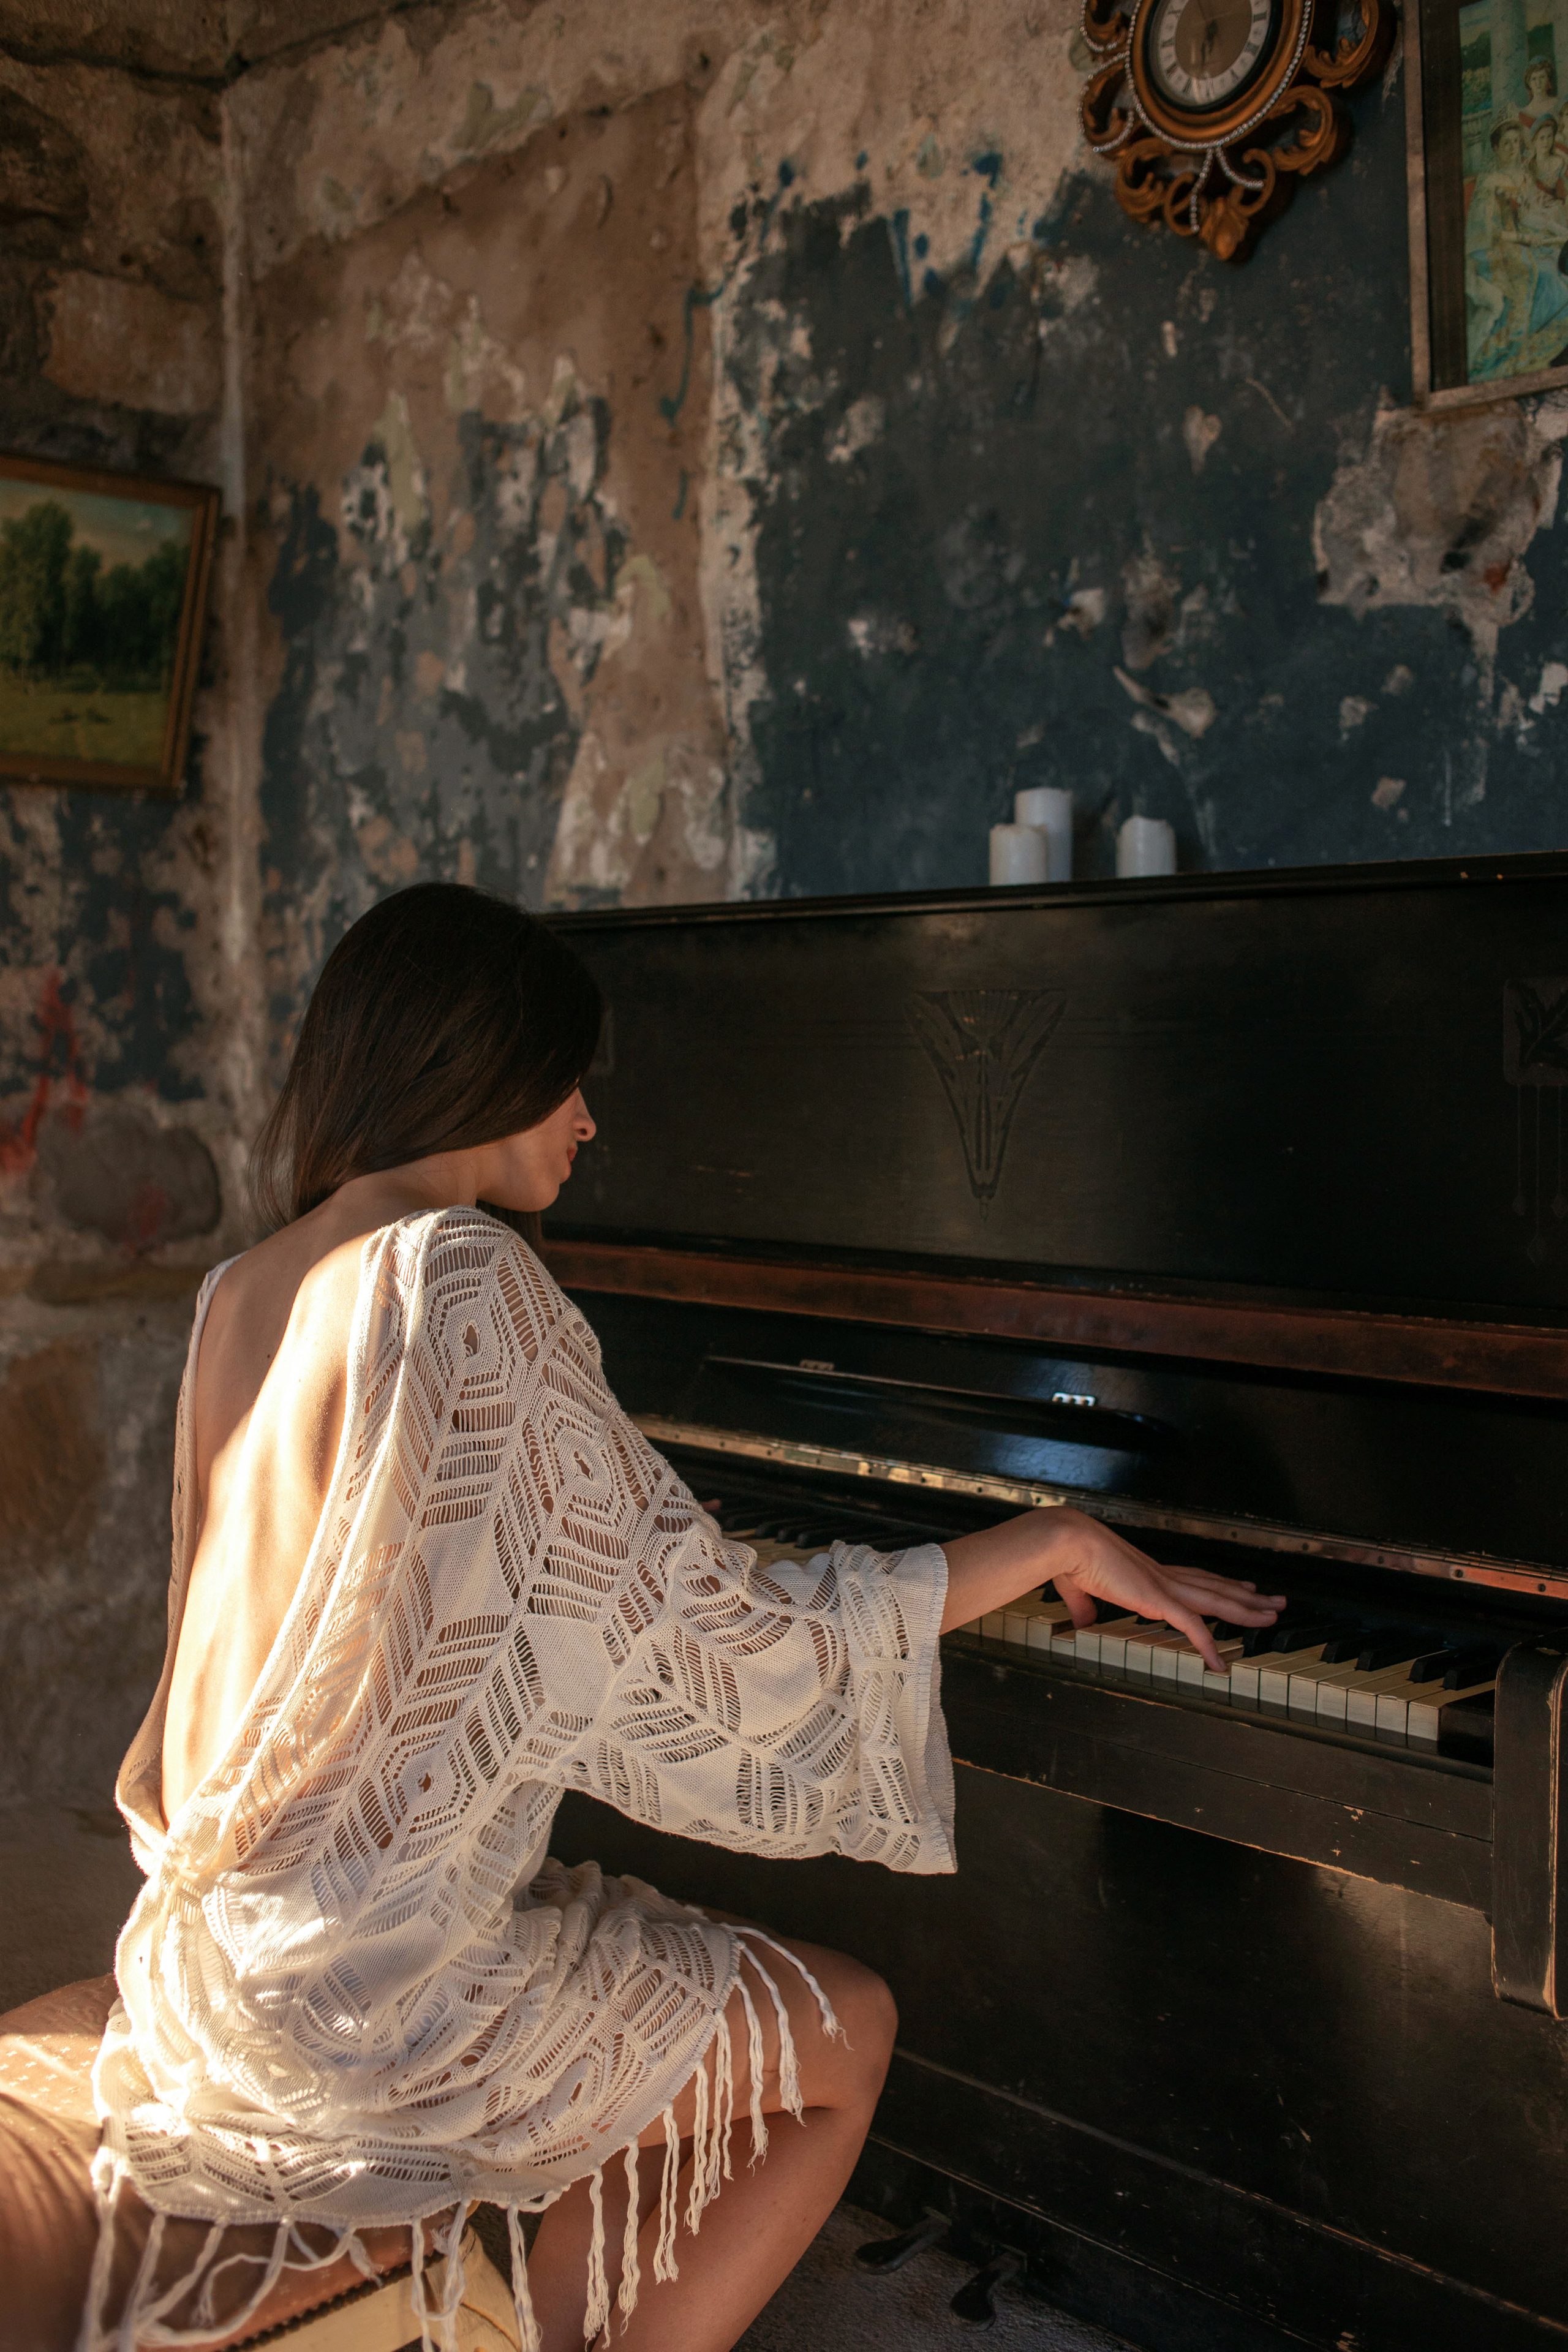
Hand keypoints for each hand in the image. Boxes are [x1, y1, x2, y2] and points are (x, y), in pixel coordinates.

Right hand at [1039, 1508, 1283, 1673]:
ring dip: (1248, 1609)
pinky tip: (1220, 1663)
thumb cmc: (1070, 1559)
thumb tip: (1082, 1622)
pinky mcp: (1157, 1599)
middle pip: (1216, 1587)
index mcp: (1148, 1573)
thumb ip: (1085, 1608)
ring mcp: (1164, 1587)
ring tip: (1272, 1615)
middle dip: (1248, 1596)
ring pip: (1217, 1601)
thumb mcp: (1080, 1589)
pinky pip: (1192, 1626)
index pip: (1195, 1578)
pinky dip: (1208, 1645)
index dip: (1221, 1584)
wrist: (1068, 1543)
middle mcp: (1163, 1577)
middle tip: (1273, 1601)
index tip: (1243, 1586)